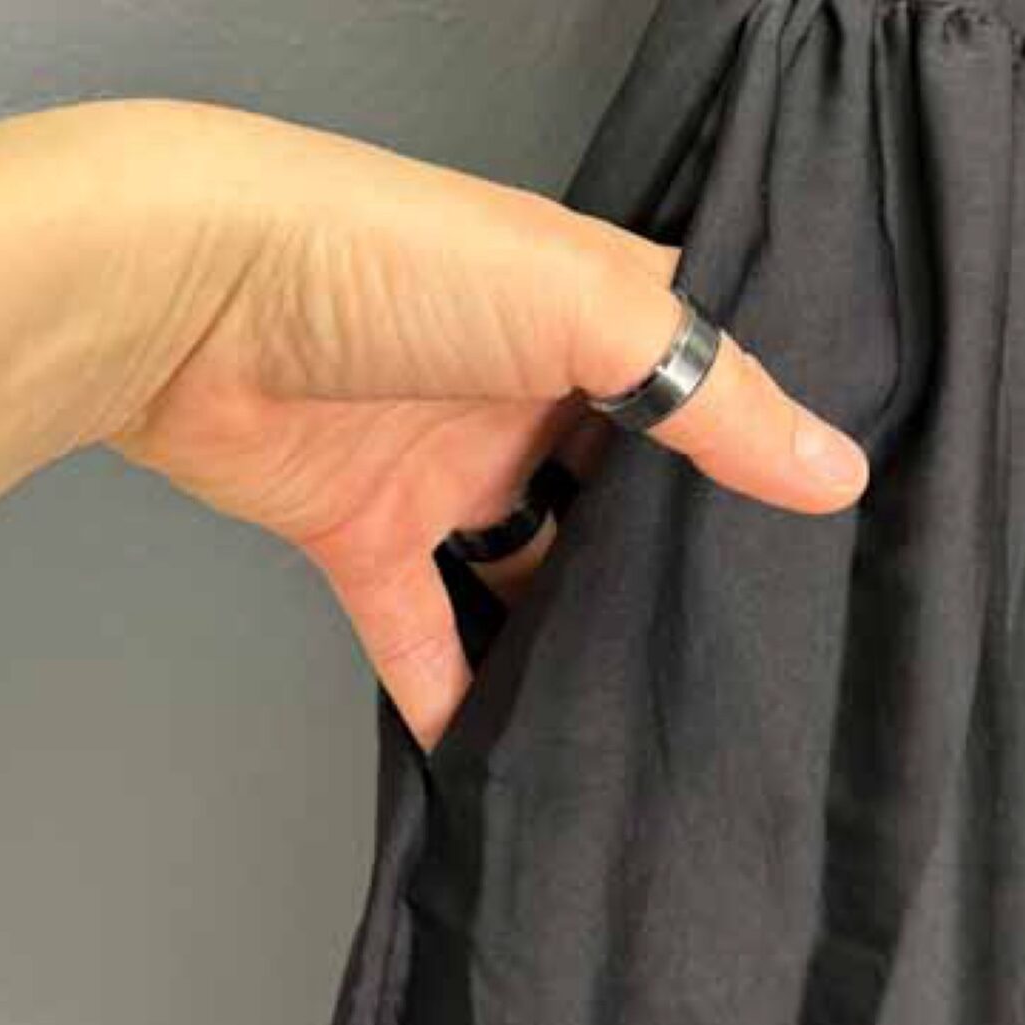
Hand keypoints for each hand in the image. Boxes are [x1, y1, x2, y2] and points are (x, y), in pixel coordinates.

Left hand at [103, 105, 867, 747]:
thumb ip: (711, 396)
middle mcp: (520, 387)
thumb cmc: (394, 263)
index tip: (835, 531)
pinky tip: (513, 760)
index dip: (753, 436)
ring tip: (657, 723)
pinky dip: (457, 693)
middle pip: (618, 489)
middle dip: (672, 561)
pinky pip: (420, 630)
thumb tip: (837, 474)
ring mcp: (439, 463)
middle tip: (761, 654)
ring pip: (528, 568)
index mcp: (583, 312)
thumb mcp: (586, 308)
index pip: (693, 373)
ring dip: (572, 635)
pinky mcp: (357, 531)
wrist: (187, 297)